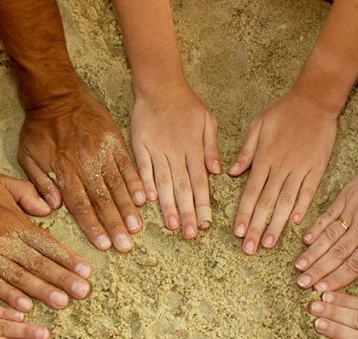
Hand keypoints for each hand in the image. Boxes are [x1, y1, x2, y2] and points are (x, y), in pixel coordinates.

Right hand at [0, 172, 91, 312]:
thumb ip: (27, 193)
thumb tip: (49, 208)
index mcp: (14, 221)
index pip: (47, 243)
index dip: (67, 258)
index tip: (85, 272)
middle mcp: (3, 240)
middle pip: (38, 262)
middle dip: (63, 278)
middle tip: (83, 292)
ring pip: (20, 276)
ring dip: (42, 291)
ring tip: (62, 302)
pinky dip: (9, 297)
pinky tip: (25, 308)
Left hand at [19, 88, 145, 252]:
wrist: (56, 93)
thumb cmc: (39, 128)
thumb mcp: (27, 155)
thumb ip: (39, 183)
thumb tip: (52, 207)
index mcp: (64, 171)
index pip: (80, 205)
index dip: (93, 226)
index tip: (104, 245)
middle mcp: (85, 164)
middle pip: (102, 200)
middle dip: (114, 225)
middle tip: (126, 246)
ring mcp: (102, 153)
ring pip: (117, 186)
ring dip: (127, 209)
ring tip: (136, 228)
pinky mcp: (114, 141)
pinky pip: (127, 165)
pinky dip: (136, 183)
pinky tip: (143, 200)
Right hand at [130, 83, 220, 239]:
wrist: (159, 84)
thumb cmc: (187, 103)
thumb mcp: (208, 121)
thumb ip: (212, 147)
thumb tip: (217, 172)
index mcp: (194, 149)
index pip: (200, 182)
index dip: (203, 204)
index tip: (206, 224)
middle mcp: (176, 152)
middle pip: (183, 187)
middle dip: (187, 212)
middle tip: (190, 234)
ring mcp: (157, 150)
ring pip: (164, 182)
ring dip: (168, 205)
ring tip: (171, 225)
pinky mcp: (140, 146)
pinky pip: (143, 168)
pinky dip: (145, 183)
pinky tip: (148, 201)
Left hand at [229, 89, 336, 253]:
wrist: (315, 100)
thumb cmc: (283, 110)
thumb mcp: (258, 125)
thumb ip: (246, 151)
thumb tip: (230, 172)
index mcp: (264, 158)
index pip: (251, 192)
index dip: (244, 214)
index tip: (237, 232)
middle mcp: (281, 167)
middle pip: (266, 203)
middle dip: (256, 227)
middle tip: (249, 249)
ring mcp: (300, 169)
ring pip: (286, 202)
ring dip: (276, 225)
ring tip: (268, 244)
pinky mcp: (317, 168)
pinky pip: (308, 191)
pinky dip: (301, 207)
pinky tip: (294, 223)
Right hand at [296, 151, 357, 290]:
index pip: (354, 265)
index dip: (336, 279)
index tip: (321, 289)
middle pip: (336, 254)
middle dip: (317, 270)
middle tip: (301, 283)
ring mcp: (352, 210)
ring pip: (328, 236)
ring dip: (312, 253)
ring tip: (298, 266)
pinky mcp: (346, 196)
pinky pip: (328, 215)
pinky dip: (315, 227)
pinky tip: (305, 240)